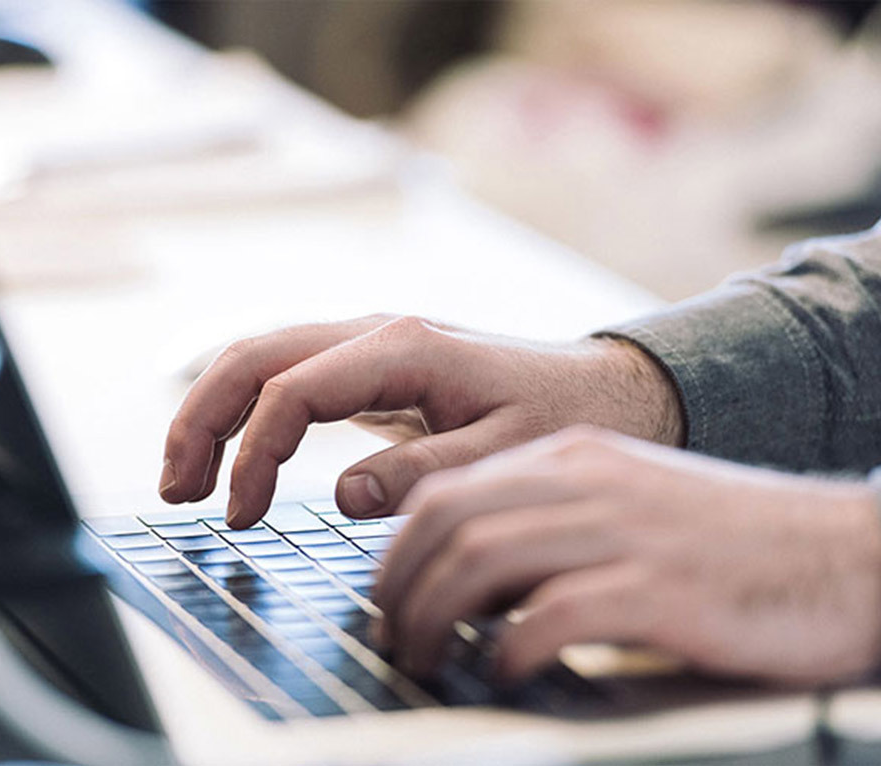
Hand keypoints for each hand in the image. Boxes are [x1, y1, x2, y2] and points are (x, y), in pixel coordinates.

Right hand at [159, 315, 683, 527]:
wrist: (604, 387)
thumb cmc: (562, 418)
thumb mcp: (508, 455)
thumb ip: (427, 474)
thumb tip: (345, 495)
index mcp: (401, 349)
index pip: (291, 391)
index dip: (254, 456)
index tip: (241, 518)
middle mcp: (371, 332)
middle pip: (252, 357)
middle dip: (200, 421)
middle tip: (176, 492)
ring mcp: (364, 342)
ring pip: (258, 358)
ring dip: (211, 413)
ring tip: (184, 481)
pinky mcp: (365, 364)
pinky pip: (283, 374)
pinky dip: (243, 411)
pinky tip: (231, 454)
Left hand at [374, 426, 880, 685]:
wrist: (850, 553)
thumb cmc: (732, 545)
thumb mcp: (627, 509)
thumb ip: (551, 528)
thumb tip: (468, 584)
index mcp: (575, 460)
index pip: (448, 491)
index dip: (398, 550)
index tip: (386, 597)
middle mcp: (590, 483)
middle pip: (447, 520)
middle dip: (398, 586)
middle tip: (390, 638)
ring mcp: (626, 532)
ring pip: (481, 559)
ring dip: (433, 618)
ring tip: (423, 662)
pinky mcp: (664, 589)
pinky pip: (555, 614)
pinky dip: (510, 647)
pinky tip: (504, 671)